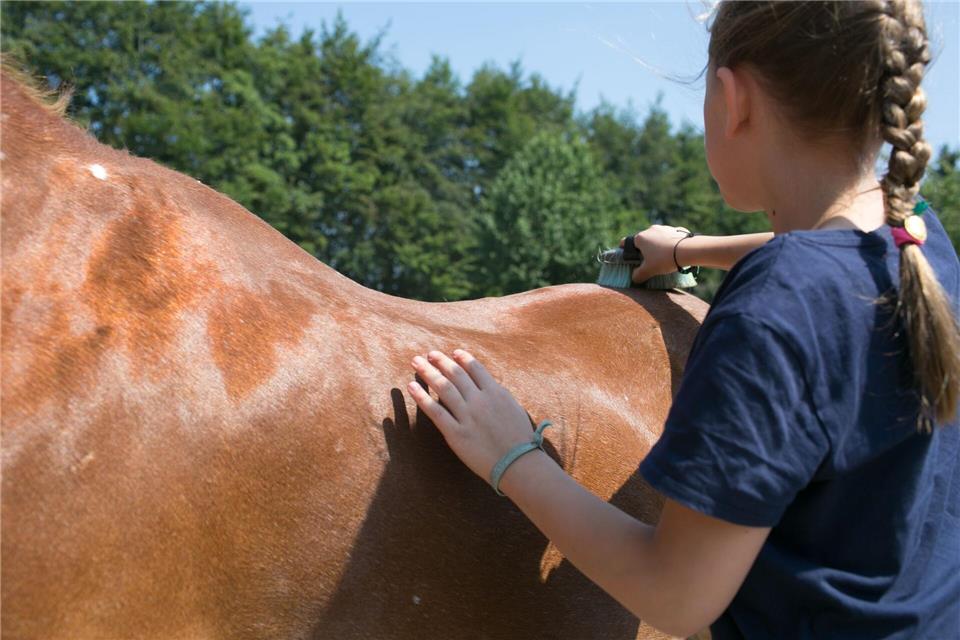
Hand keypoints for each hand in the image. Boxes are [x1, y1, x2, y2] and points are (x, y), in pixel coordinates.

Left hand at [407, 349, 536, 483]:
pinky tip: (412, 387)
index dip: (463, 358)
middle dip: (441, 361)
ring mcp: (467, 416)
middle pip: (456, 374)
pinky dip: (422, 397)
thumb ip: (498, 395)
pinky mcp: (456, 434)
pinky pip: (435, 412)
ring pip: (443, 388)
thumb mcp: (514, 408)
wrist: (519, 463)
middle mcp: (480, 400)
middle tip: (429, 354)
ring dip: (428, 372)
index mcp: (496, 392)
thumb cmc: (520, 439)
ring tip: (417, 362)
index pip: (475, 368)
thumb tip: (487, 386)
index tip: (453, 352)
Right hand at [619, 225, 690, 283]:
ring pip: (657, 238)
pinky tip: (675, 253)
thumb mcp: (649, 270)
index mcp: (640, 238)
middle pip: (643, 241)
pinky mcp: (676, 229)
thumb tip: (634, 278)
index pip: (627, 243)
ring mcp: (664, 228)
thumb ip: (638, 275)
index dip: (627, 251)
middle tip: (649, 261)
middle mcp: (650, 229)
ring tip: (664, 258)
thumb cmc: (664, 259)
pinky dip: (670, 244)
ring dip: (658, 246)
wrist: (687, 250)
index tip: (631, 258)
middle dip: (645, 250)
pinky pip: (670, 237)